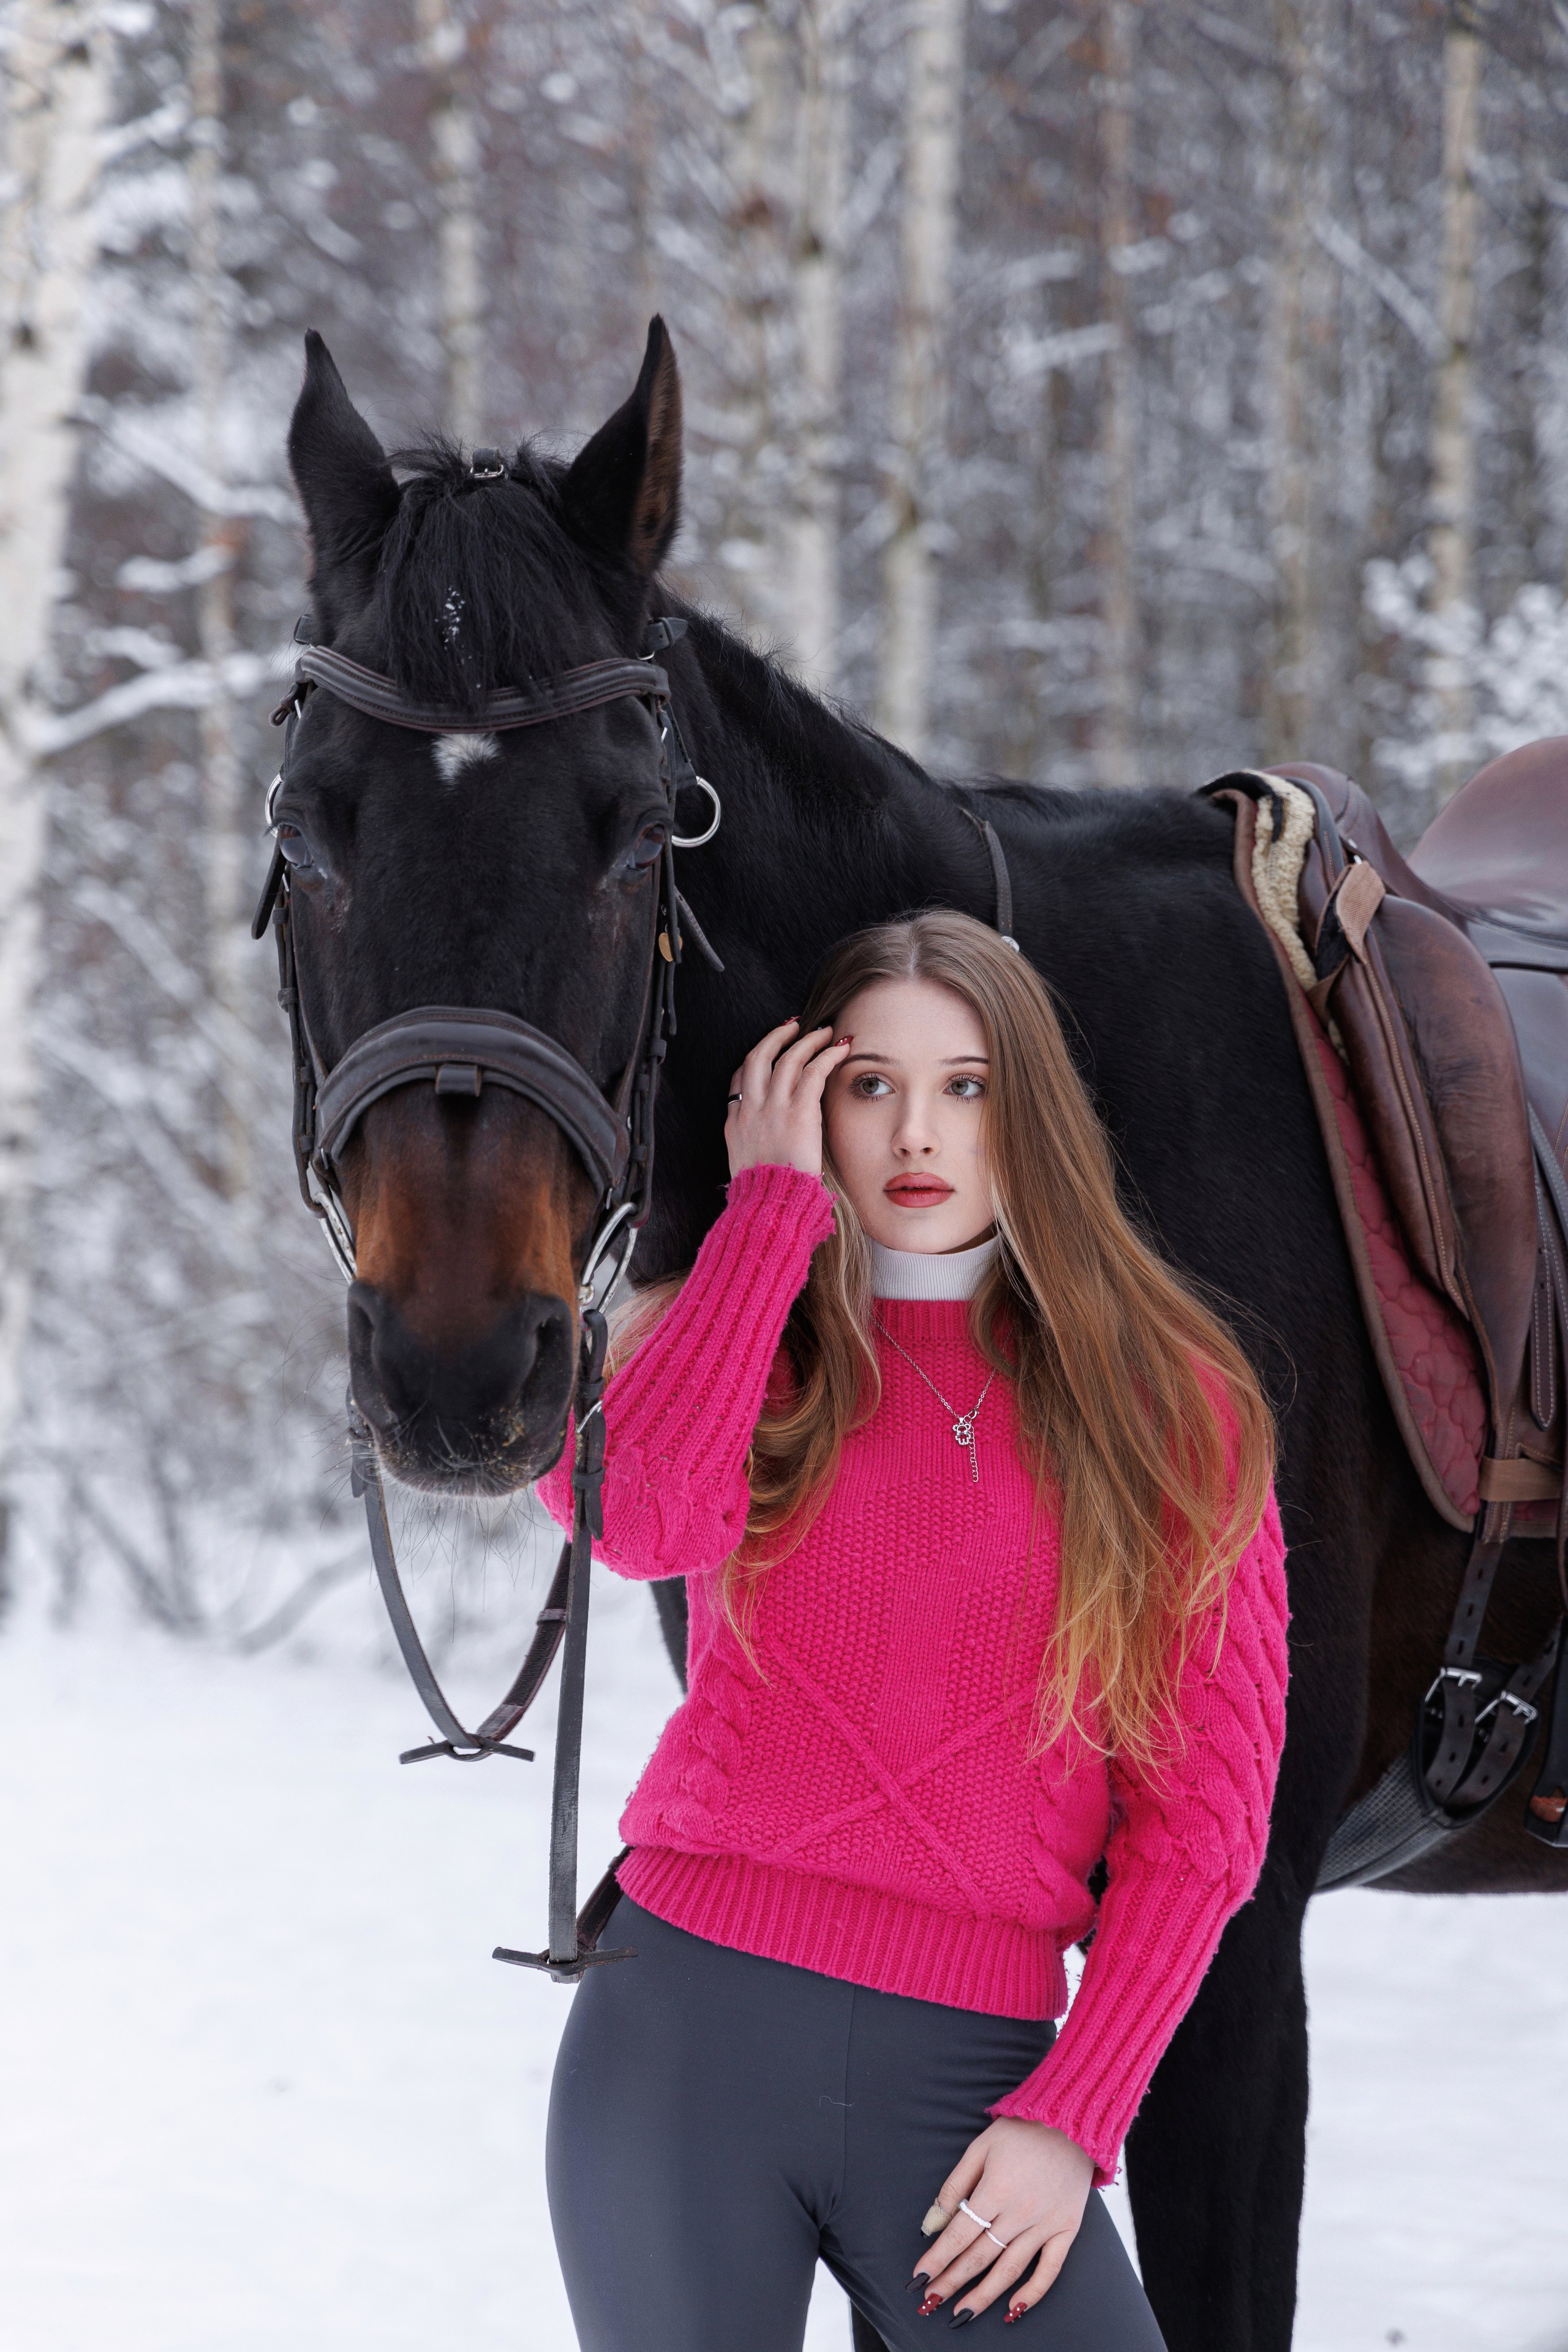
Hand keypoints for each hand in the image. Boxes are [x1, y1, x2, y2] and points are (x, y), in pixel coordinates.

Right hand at [724, 1018, 851, 1180]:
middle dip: (776, 1037)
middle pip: (758, 1057)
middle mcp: (751, 1109)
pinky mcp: (798, 1112)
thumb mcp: (744, 1167)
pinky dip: (828, 1055)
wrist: (768, 1205)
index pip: (739, 1079)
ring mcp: (773, 1108)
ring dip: (808, 1040)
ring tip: (825, 1031)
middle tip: (794, 1026)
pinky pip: (814, 1071)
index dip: (755, 1062)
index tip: (769, 1052)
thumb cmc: (764, 1195)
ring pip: (788, 1058)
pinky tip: (842, 1048)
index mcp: (736, 1123)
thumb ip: (752, 1146)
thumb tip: (765, 1144)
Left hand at [912, 2118, 1093, 2324]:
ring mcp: (1045, 2224)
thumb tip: (932, 2223)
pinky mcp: (1067, 2229)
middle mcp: (1020, 2212)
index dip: (937, 2259)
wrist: (1071, 2122)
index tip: (919, 2278)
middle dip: (952, 2281)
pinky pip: (1050, 2269)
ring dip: (983, 2295)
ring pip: (1010, 2269)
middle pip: (979, 2256)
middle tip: (932, 2302)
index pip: (959, 2234)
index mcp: (996, 2189)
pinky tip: (1013, 2309)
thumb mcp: (980, 2148)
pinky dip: (1032, 2293)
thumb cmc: (1020, 2132)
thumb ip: (955, 2186)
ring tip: (962, 2314)